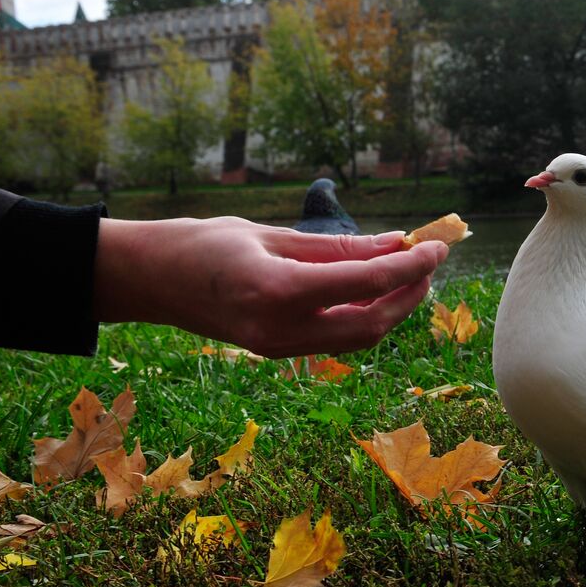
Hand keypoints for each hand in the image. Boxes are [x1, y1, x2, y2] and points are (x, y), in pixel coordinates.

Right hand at [93, 216, 448, 356]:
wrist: (148, 279)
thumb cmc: (204, 244)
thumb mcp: (274, 235)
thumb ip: (338, 247)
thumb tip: (396, 245)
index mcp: (279, 291)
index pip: (366, 283)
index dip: (410, 265)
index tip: (438, 246)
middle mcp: (282, 329)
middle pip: (372, 323)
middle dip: (409, 294)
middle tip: (429, 262)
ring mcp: (280, 348)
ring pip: (360, 338)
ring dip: (392, 309)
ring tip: (408, 274)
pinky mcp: (278, 351)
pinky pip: (337, 339)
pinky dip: (365, 316)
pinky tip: (375, 291)